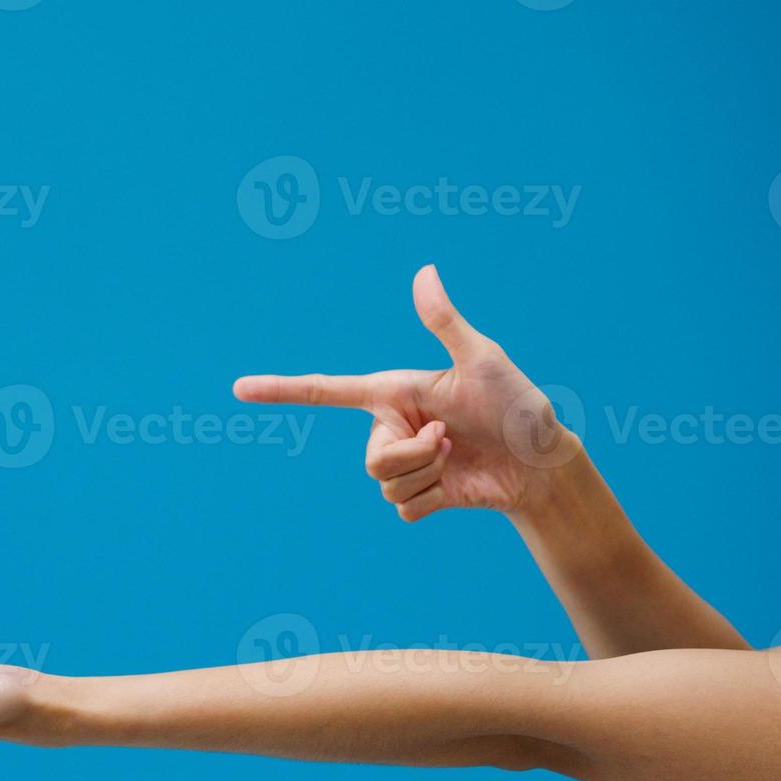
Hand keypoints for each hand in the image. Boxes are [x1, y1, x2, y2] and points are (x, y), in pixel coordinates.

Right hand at [232, 265, 579, 520]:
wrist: (542, 465)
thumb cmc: (519, 405)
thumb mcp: (483, 360)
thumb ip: (445, 322)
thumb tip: (423, 272)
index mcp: (394, 393)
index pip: (326, 392)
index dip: (281, 390)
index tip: (238, 389)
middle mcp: (391, 428)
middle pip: (371, 459)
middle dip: (415, 456)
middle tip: (453, 439)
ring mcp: (404, 464)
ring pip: (386, 485)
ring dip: (429, 475)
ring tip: (459, 456)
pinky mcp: (420, 496)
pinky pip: (404, 508)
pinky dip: (435, 500)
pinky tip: (459, 486)